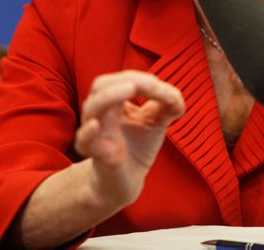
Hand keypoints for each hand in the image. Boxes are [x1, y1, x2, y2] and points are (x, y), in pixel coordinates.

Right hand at [75, 70, 184, 205]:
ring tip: (131, 89)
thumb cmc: (137, 147)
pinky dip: (89, 132)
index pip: (124, 79)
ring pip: (91, 107)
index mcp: (115, 101)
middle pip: (102, 84)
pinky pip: (85, 141)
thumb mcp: (156, 121)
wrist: (126, 183)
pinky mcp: (97, 155)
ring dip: (111, 95)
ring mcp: (96, 133)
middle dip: (128, 79)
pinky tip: (96, 125)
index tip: (169, 93)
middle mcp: (101, 112)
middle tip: (153, 85)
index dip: (145, 79)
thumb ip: (168, 105)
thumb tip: (178, 98)